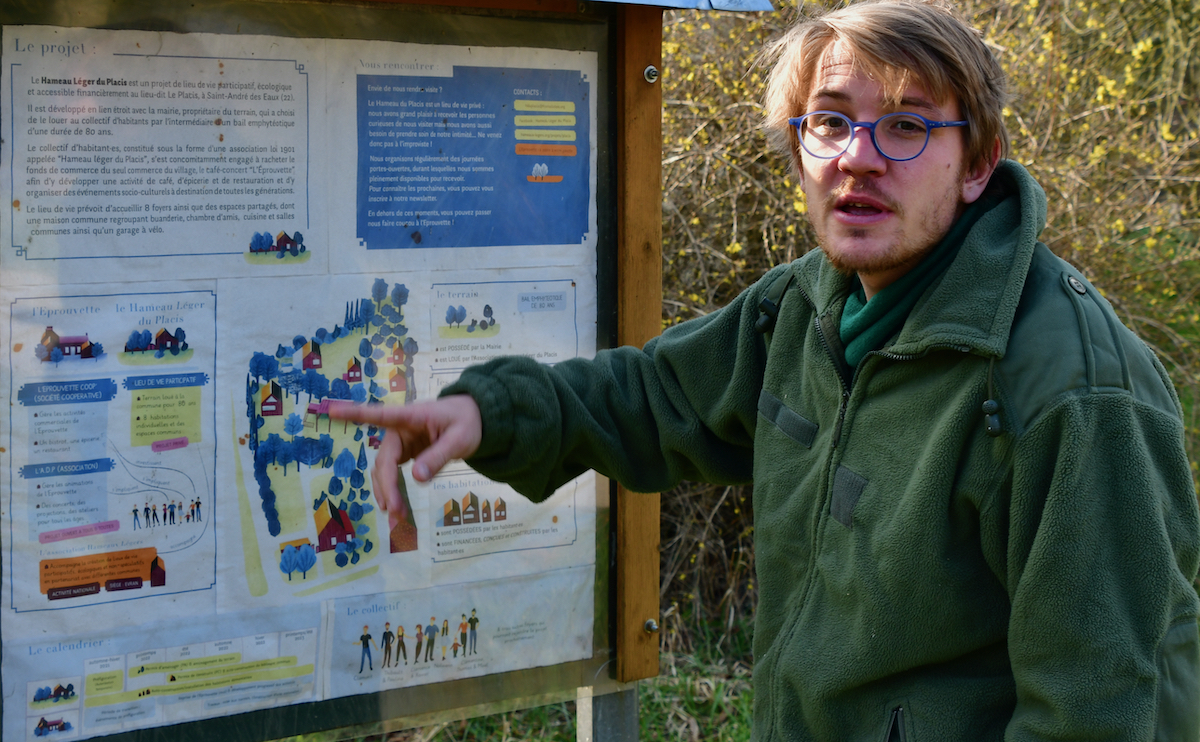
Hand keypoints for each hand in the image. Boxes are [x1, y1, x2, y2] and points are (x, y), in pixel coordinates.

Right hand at [327, 396, 481, 527]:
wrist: (474, 420)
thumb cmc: (466, 422)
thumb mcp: (460, 439)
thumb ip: (439, 456)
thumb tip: (416, 478)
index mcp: (410, 417)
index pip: (379, 415)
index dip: (355, 413)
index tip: (332, 410)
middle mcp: (399, 430)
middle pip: (384, 460)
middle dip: (387, 486)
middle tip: (395, 511)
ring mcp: (400, 443)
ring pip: (384, 470)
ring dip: (387, 493)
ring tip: (396, 518)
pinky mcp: (404, 454)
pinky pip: (392, 475)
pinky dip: (393, 492)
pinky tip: (395, 510)